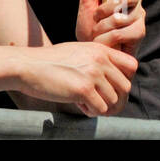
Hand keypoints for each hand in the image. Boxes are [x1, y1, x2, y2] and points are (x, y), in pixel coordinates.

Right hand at [17, 41, 136, 117]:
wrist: (28, 66)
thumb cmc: (50, 61)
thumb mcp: (78, 51)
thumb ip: (97, 60)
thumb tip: (115, 80)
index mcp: (99, 49)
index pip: (131, 65)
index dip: (124, 78)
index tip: (111, 86)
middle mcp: (99, 59)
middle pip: (126, 87)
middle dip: (114, 98)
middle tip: (99, 101)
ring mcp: (92, 74)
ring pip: (113, 101)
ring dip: (100, 106)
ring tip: (83, 100)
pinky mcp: (84, 90)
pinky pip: (100, 110)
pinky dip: (90, 111)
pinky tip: (77, 103)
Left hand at [76, 0, 144, 54]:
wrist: (90, 50)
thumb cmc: (88, 23)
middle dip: (107, 8)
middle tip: (97, 16)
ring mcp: (139, 15)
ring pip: (123, 16)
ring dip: (104, 26)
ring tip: (98, 31)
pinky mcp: (139, 33)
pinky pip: (124, 32)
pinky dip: (108, 37)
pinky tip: (104, 40)